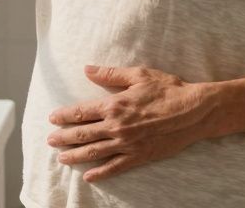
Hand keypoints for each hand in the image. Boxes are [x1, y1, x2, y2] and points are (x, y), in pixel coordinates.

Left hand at [46, 65, 215, 182]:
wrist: (194, 111)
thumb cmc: (168, 90)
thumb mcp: (138, 75)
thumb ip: (110, 74)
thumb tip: (87, 69)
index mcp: (115, 105)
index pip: (81, 112)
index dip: (64, 116)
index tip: (52, 118)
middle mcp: (117, 127)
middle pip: (82, 134)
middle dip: (63, 137)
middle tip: (50, 140)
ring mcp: (127, 144)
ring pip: (94, 152)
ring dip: (75, 155)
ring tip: (62, 158)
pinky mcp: (139, 156)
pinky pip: (115, 167)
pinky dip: (100, 172)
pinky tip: (89, 176)